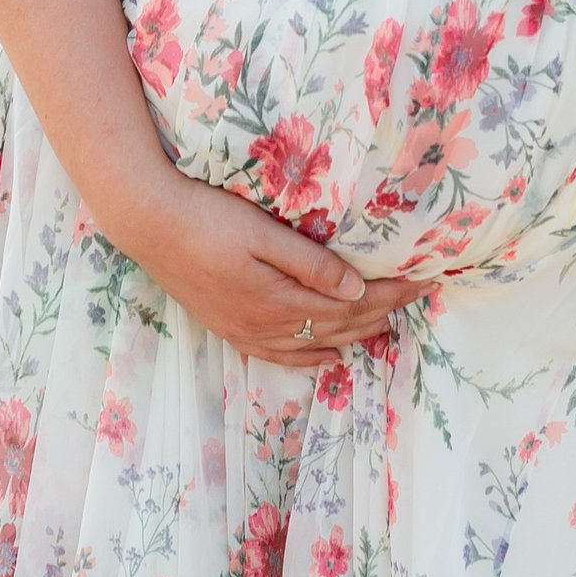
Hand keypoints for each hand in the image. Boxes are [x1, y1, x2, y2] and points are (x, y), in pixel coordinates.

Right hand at [138, 172, 433, 365]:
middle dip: (383, 312)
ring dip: (355, 335)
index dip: (391, 293)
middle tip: (418, 295)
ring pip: (315, 344)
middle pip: (339, 326)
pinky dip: (312, 359)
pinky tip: (329, 357)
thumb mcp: (263, 234)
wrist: (150, 225)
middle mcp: (268, 325)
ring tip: (389, 323)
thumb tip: (358, 289)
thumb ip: (311, 263)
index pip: (352, 304)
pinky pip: (282, 356)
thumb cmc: (209, 218)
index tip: (425, 280)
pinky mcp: (232, 328)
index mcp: (281, 300)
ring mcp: (248, 331)